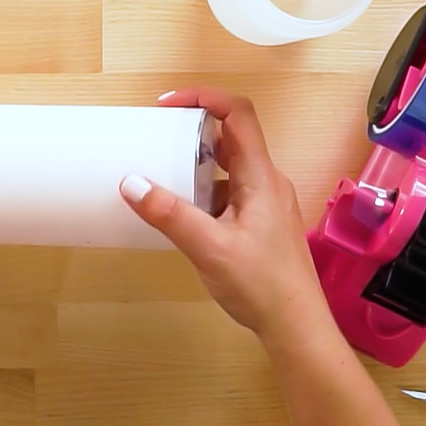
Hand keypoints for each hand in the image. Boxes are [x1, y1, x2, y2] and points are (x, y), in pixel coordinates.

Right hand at [119, 88, 326, 337]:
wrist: (296, 327)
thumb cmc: (260, 285)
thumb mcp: (207, 247)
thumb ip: (169, 213)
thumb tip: (130, 181)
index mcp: (260, 176)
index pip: (238, 114)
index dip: (204, 98)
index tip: (167, 106)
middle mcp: (267, 182)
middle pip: (233, 137)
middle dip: (193, 131)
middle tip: (158, 138)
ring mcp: (267, 204)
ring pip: (231, 167)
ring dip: (198, 164)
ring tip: (163, 174)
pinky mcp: (262, 224)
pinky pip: (232, 192)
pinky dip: (205, 191)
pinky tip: (184, 213)